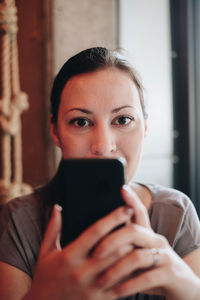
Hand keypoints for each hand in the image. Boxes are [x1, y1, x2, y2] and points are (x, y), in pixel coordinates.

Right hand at [24, 204, 133, 299]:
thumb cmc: (45, 278)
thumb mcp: (46, 252)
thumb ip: (53, 228)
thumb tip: (57, 207)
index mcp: (70, 256)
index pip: (96, 232)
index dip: (113, 218)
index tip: (126, 208)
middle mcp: (83, 272)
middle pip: (114, 248)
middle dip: (128, 234)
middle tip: (139, 221)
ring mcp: (94, 288)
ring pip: (122, 267)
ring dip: (133, 252)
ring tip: (142, 239)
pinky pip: (122, 285)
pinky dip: (131, 272)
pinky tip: (137, 261)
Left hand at [92, 185, 199, 299]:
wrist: (184, 289)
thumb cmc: (154, 271)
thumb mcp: (139, 257)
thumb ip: (124, 249)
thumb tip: (95, 245)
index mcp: (147, 235)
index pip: (139, 212)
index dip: (131, 199)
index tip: (121, 188)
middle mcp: (156, 241)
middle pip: (133, 231)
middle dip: (112, 241)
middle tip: (95, 253)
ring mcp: (165, 256)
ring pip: (138, 256)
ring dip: (116, 270)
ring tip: (101, 281)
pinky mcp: (171, 273)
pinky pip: (147, 277)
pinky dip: (130, 285)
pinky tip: (117, 292)